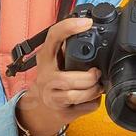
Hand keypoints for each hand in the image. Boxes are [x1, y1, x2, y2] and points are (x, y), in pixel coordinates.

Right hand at [16, 17, 103, 135]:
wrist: (39, 109)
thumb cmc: (52, 79)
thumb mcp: (53, 60)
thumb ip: (65, 46)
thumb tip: (89, 28)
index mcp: (45, 58)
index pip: (53, 37)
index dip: (69, 28)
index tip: (87, 23)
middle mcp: (46, 77)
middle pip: (68, 78)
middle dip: (89, 78)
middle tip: (95, 73)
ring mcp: (52, 97)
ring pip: (78, 95)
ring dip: (93, 91)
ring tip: (96, 86)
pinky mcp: (62, 112)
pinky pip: (85, 107)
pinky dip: (94, 102)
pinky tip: (91, 98)